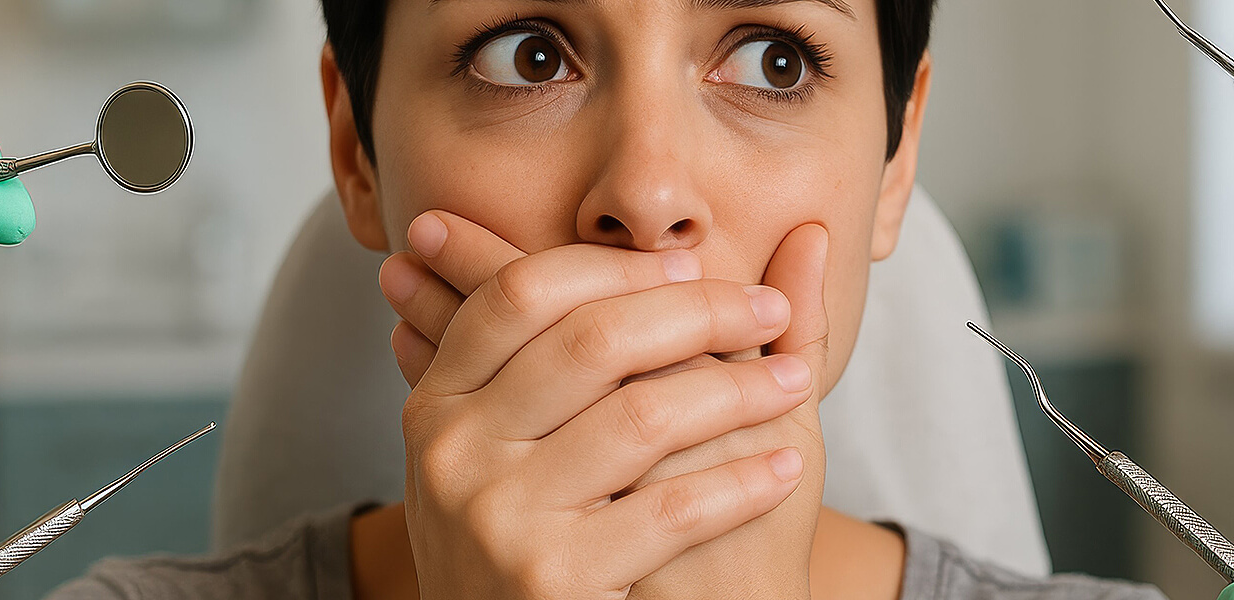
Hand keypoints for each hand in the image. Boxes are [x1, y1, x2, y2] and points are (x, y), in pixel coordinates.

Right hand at [387, 210, 824, 598]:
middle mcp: (454, 451)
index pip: (524, 294)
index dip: (616, 270)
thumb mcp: (500, 446)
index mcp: (438, 403)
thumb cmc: (520, 541)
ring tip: (795, 383)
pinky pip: (673, 509)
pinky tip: (783, 470)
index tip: (692, 266)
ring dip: (740, 392)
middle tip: (770, 312)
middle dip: (700, 314)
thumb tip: (589, 234)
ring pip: (642, 416)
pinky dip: (742, 483)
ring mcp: (498, 515)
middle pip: (591, 341)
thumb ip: (535, 353)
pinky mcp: (551, 576)